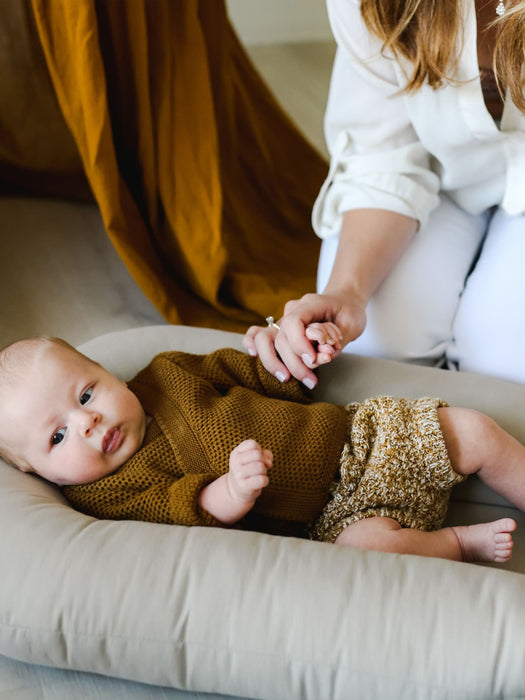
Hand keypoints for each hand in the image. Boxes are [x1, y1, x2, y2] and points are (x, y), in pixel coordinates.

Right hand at [227, 439, 271, 505]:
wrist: (236, 490)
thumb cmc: (248, 470)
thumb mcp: (253, 459)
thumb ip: (264, 454)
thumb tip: (268, 463)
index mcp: (236, 453)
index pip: (252, 444)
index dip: (259, 450)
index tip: (256, 458)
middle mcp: (235, 462)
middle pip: (257, 455)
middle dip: (262, 461)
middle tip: (259, 468)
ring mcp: (238, 474)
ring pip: (260, 467)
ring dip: (264, 471)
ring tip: (258, 474)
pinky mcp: (243, 486)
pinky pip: (261, 480)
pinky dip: (265, 480)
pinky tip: (260, 482)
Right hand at [243, 291, 365, 387]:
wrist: (343, 302)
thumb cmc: (349, 313)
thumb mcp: (352, 323)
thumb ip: (335, 339)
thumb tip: (322, 354)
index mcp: (309, 304)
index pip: (294, 322)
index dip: (299, 344)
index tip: (313, 360)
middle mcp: (291, 311)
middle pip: (281, 337)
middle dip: (294, 363)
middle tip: (311, 380)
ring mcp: (283, 320)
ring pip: (264, 339)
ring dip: (273, 362)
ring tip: (287, 379)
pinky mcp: (279, 331)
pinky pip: (256, 335)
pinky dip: (251, 345)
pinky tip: (254, 356)